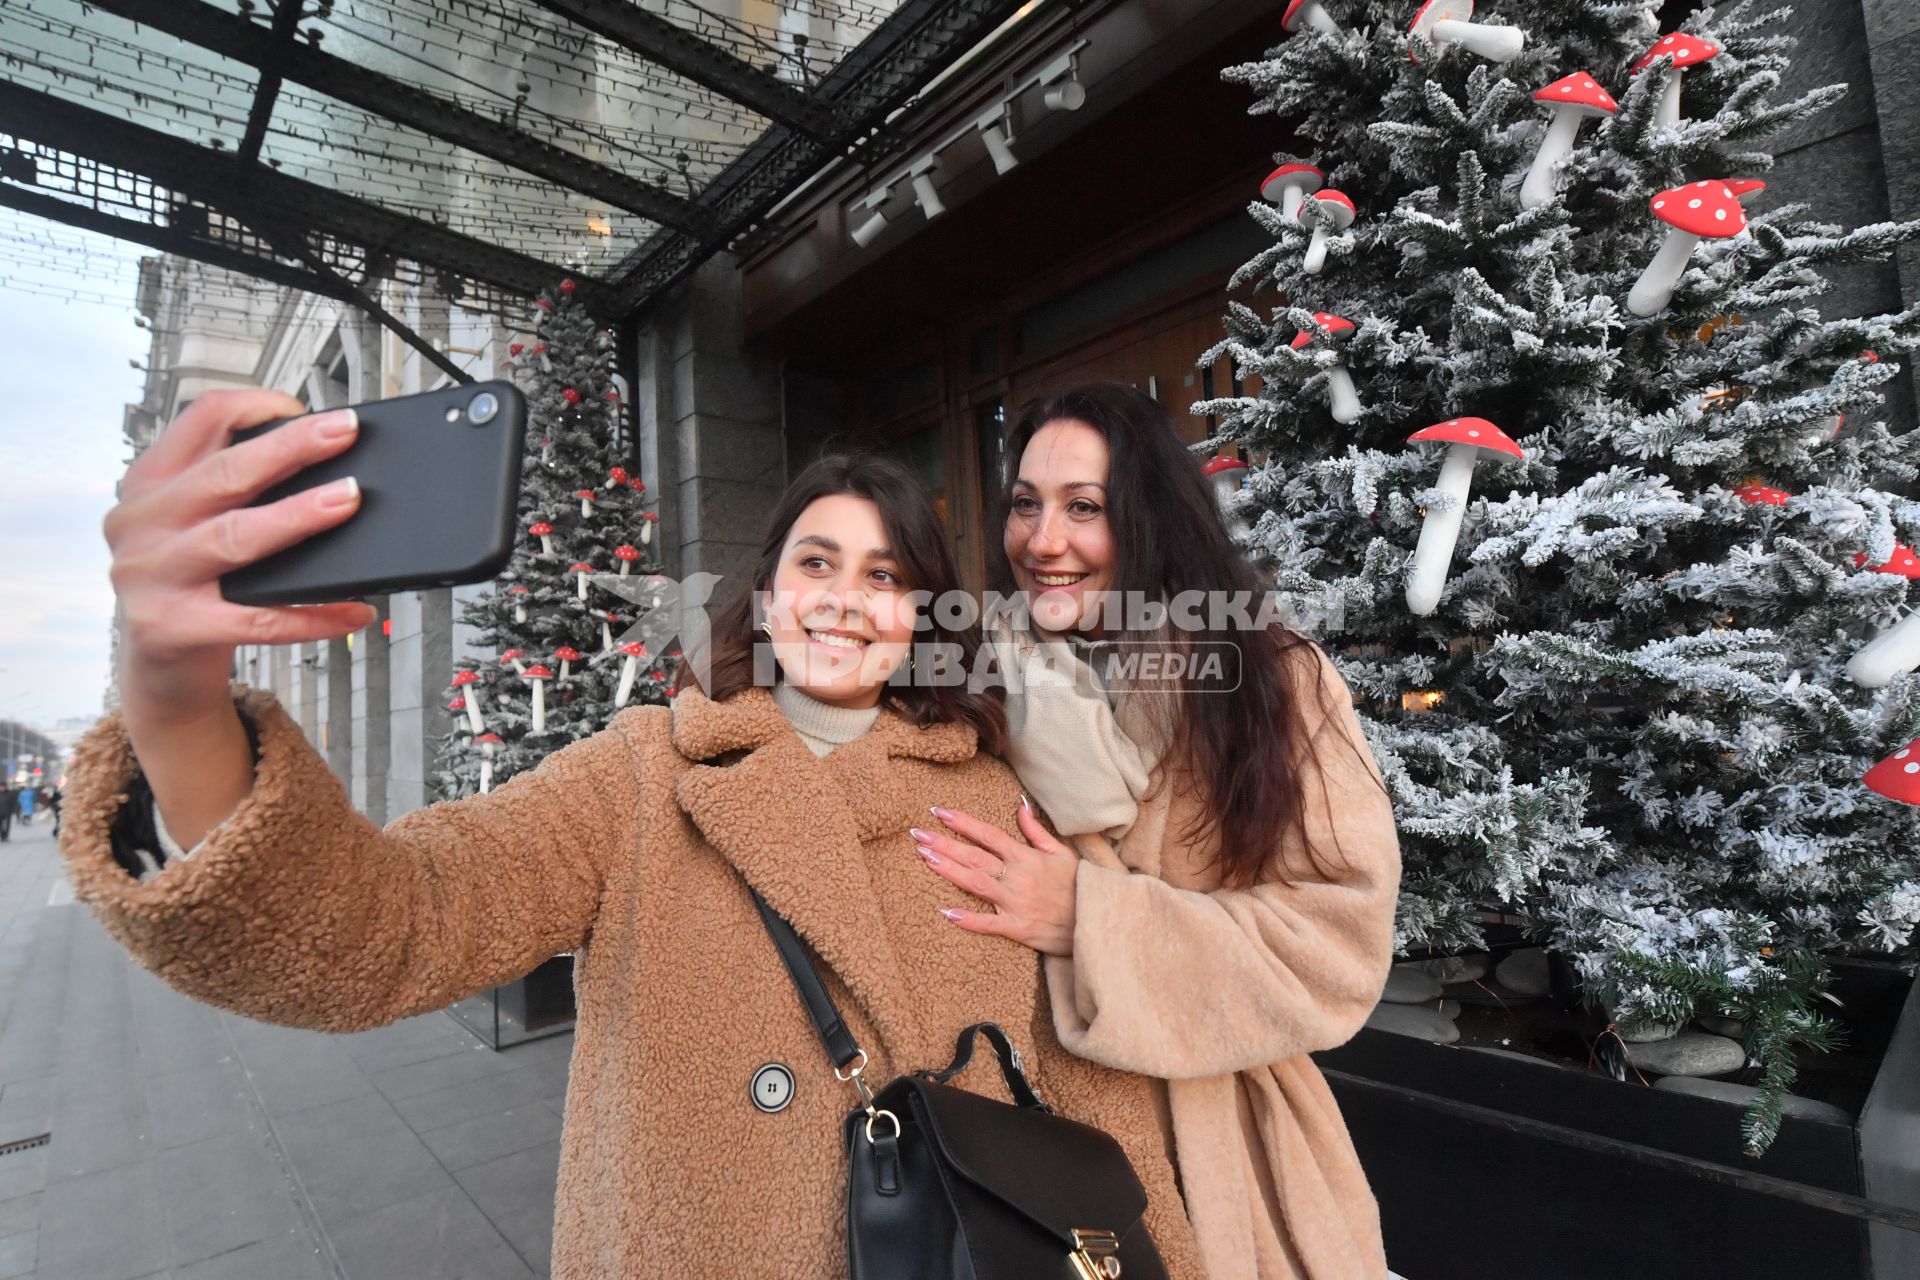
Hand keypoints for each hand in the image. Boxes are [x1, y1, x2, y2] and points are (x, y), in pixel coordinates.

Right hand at [107, 389, 374, 718]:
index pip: (198, 421)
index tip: (307, 411)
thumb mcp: (189, 521)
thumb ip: (229, 488)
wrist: (158, 662)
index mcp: (149, 483)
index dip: (255, 406)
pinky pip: (257, 619)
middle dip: (291, 449)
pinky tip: (353, 609)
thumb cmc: (190, 580)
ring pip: (236, 538)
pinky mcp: (172, 627)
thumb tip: (320, 462)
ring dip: (298, 516)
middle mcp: (141, 523)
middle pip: (224, 474)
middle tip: (344, 435)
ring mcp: (151, 576)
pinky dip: (312, 615)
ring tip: (349, 501)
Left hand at [911, 799, 1079, 955]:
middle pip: (975, 856)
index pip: (988, 834)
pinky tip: (946, 912)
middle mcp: (1018, 877)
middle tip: (917, 834)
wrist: (1098, 919)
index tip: (939, 812)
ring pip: (976, 884)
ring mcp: (1017, 903)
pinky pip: (990, 924)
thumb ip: (1036, 831)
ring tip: (924, 858)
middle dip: (945, 844)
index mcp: (1027, 857)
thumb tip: (1019, 805)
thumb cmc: (1079, 885)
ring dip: (949, 870)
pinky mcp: (1019, 928)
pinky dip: (968, 919)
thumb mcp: (1061, 853)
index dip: (963, 823)